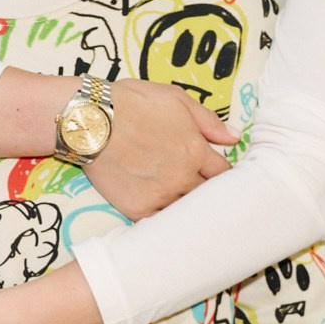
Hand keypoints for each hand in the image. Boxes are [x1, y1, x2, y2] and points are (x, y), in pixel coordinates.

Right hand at [83, 78, 235, 218]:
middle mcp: (182, 177)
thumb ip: (208, 121)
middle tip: (204, 193)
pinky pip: (160, 224)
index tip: (216, 175)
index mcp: (195, 150)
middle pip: (208, 196)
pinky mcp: (137, 208)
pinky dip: (164, 222)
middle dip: (208, 193)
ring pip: (186, 211)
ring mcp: (160, 195)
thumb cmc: (131, 102)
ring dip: (188, 208)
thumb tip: (235, 138)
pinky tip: (165, 219)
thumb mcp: (175, 99)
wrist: (89, 119)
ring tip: (185, 206)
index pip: (223, 173)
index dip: (223, 175)